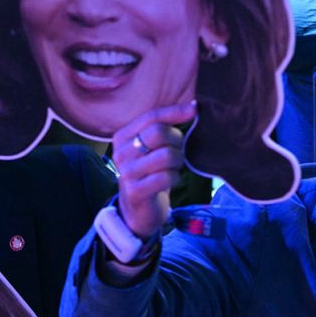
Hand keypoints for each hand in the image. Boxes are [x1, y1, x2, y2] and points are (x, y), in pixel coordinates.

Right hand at [111, 102, 196, 239]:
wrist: (138, 209)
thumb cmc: (150, 171)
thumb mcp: (152, 147)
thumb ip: (165, 127)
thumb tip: (193, 107)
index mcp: (123, 136)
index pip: (151, 116)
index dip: (175, 112)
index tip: (194, 109)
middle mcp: (121, 152)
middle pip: (158, 133)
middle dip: (177, 141)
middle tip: (178, 152)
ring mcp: (126, 172)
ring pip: (165, 155)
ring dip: (177, 162)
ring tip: (173, 168)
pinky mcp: (135, 191)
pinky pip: (166, 177)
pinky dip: (174, 178)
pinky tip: (170, 181)